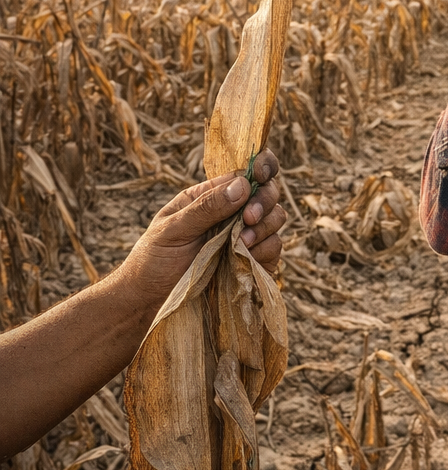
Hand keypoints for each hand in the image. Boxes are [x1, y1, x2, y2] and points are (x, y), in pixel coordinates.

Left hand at [123, 149, 285, 308]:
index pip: (245, 172)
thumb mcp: (172, 229)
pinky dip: (266, 248)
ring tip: (243, 241)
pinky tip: (247, 254)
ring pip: (276, 218)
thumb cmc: (153, 260)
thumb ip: (206, 207)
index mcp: (212, 196)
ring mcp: (245, 237)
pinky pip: (274, 247)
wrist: (149, 303)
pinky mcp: (254, 261)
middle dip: (264, 201)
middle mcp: (233, 212)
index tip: (260, 175)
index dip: (262, 167)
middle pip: (267, 192)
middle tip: (249, 217)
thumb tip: (242, 185)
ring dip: (266, 225)